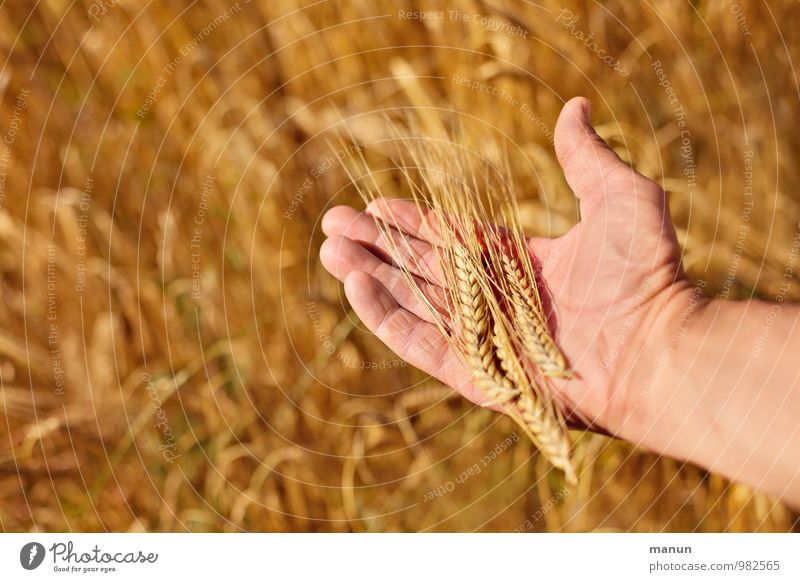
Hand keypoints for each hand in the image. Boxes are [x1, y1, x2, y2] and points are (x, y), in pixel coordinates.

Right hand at [319, 97, 696, 442]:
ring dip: (368, 276)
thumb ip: (584, 157)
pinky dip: (384, 316)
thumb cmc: (645, 275)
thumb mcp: (619, 198)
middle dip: (376, 245)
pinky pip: (420, 343)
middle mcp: (497, 301)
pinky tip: (354, 284)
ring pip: (412, 303)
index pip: (452, 241)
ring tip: (329, 251)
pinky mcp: (474, 375)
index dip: (412, 222)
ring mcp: (484, 339)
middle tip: (332, 225)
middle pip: (421, 269)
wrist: (658, 350)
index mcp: (521, 264)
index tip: (375, 203)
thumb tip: (573, 105)